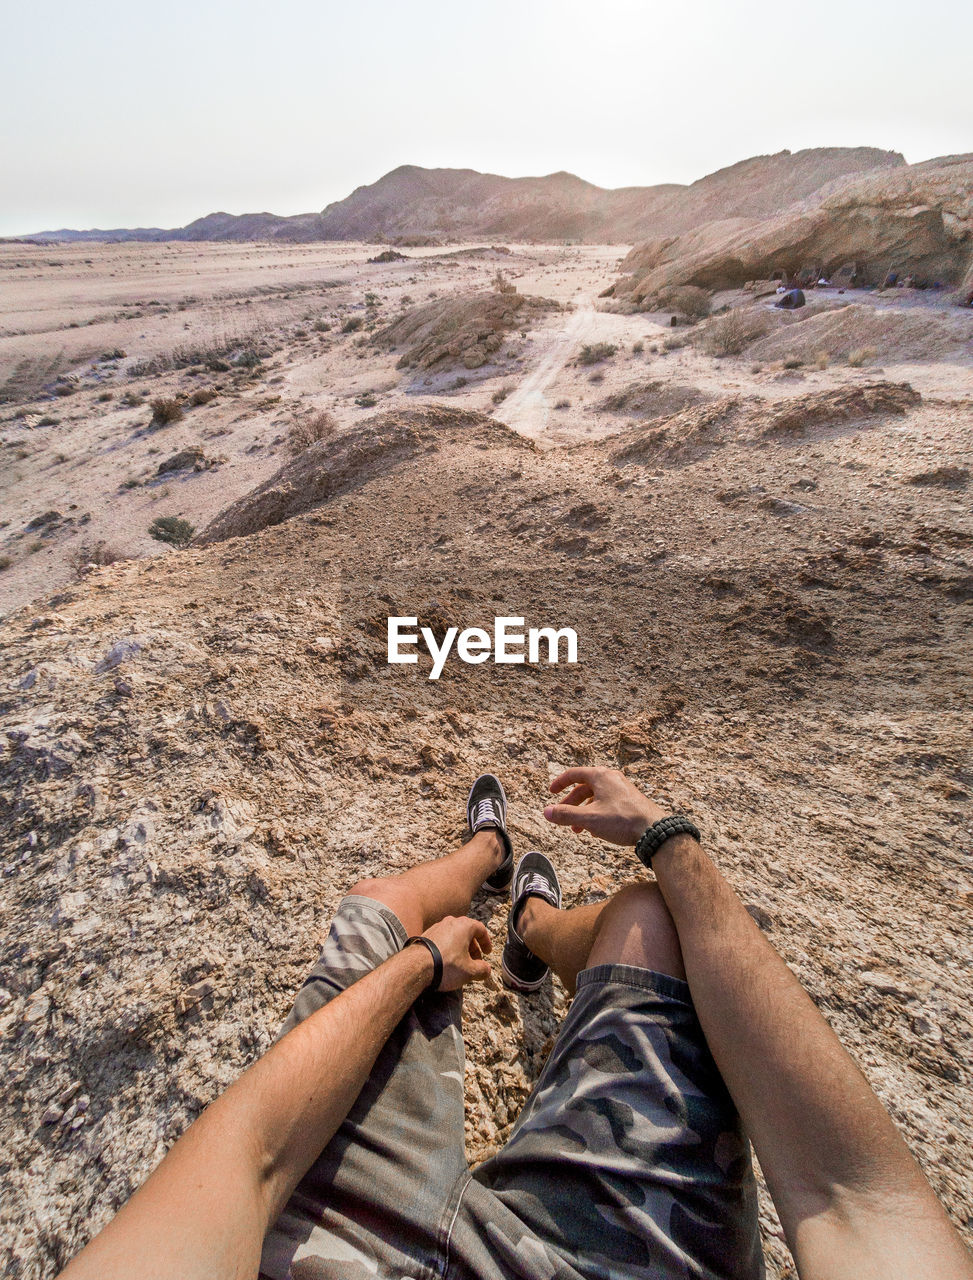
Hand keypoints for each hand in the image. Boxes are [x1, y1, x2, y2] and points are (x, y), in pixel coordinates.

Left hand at [423, 916, 492, 989]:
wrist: (415, 967)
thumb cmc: (445, 966)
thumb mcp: (470, 971)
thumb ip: (483, 970)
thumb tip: (486, 970)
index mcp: (464, 926)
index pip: (481, 929)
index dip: (486, 942)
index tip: (487, 952)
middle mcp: (450, 922)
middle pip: (467, 932)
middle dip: (473, 947)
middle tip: (475, 961)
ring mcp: (436, 927)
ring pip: (453, 935)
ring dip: (460, 948)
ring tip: (460, 963)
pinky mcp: (425, 935)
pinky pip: (442, 940)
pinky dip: (447, 948)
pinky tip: (446, 962)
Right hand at [544, 767, 666, 844]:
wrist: (654, 829)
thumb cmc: (622, 820)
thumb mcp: (589, 818)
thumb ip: (566, 815)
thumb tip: (546, 812)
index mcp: (600, 776)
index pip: (573, 774)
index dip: (560, 783)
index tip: (551, 792)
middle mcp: (612, 778)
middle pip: (584, 788)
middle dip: (572, 804)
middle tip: (563, 817)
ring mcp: (622, 789)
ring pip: (597, 797)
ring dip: (584, 812)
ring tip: (579, 829)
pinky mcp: (630, 800)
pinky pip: (608, 803)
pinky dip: (598, 813)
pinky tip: (597, 830)